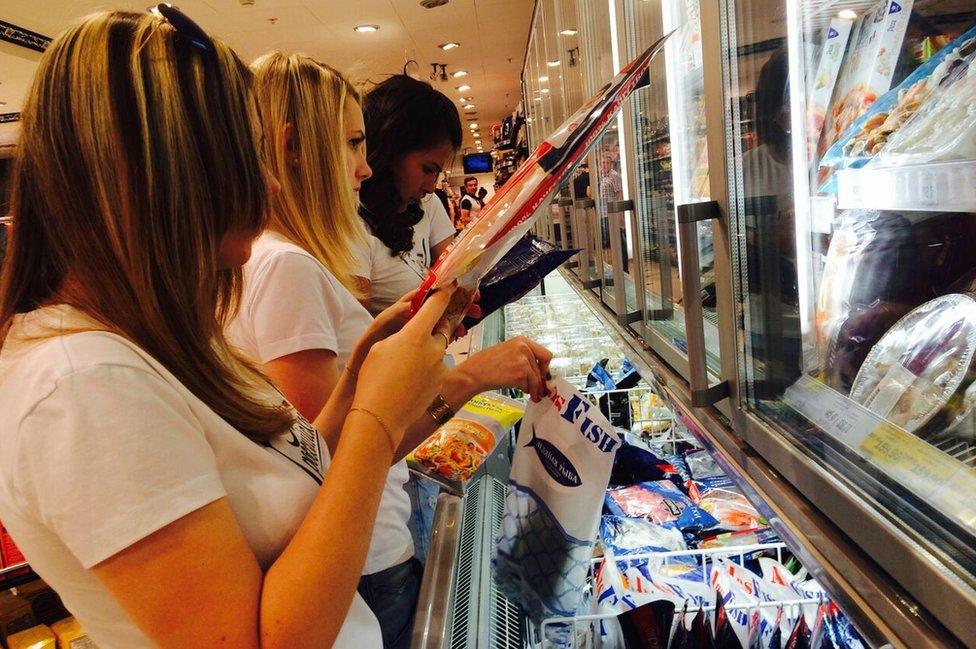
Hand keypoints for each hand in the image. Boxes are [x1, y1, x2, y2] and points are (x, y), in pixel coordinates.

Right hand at [352, 288, 456, 443]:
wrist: (380, 416)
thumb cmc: (373, 379)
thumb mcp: (380, 348)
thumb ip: (401, 333)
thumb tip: (412, 330)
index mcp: (416, 335)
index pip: (436, 305)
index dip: (444, 293)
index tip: (449, 285)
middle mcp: (433, 348)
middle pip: (443, 327)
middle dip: (437, 324)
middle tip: (428, 324)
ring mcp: (439, 366)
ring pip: (439, 349)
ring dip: (430, 349)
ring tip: (410, 360)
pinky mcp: (440, 382)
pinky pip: (437, 367)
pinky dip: (428, 367)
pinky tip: (411, 377)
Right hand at [453, 336, 552, 401]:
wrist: (474, 373)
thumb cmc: (485, 364)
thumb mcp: (507, 351)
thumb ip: (522, 356)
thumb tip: (536, 370)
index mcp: (521, 341)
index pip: (545, 354)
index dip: (545, 367)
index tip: (542, 374)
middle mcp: (524, 348)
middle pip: (542, 369)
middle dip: (539, 380)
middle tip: (539, 389)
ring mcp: (523, 361)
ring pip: (537, 379)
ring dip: (535, 388)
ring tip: (532, 394)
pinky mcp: (520, 374)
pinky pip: (529, 386)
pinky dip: (527, 391)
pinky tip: (522, 392)